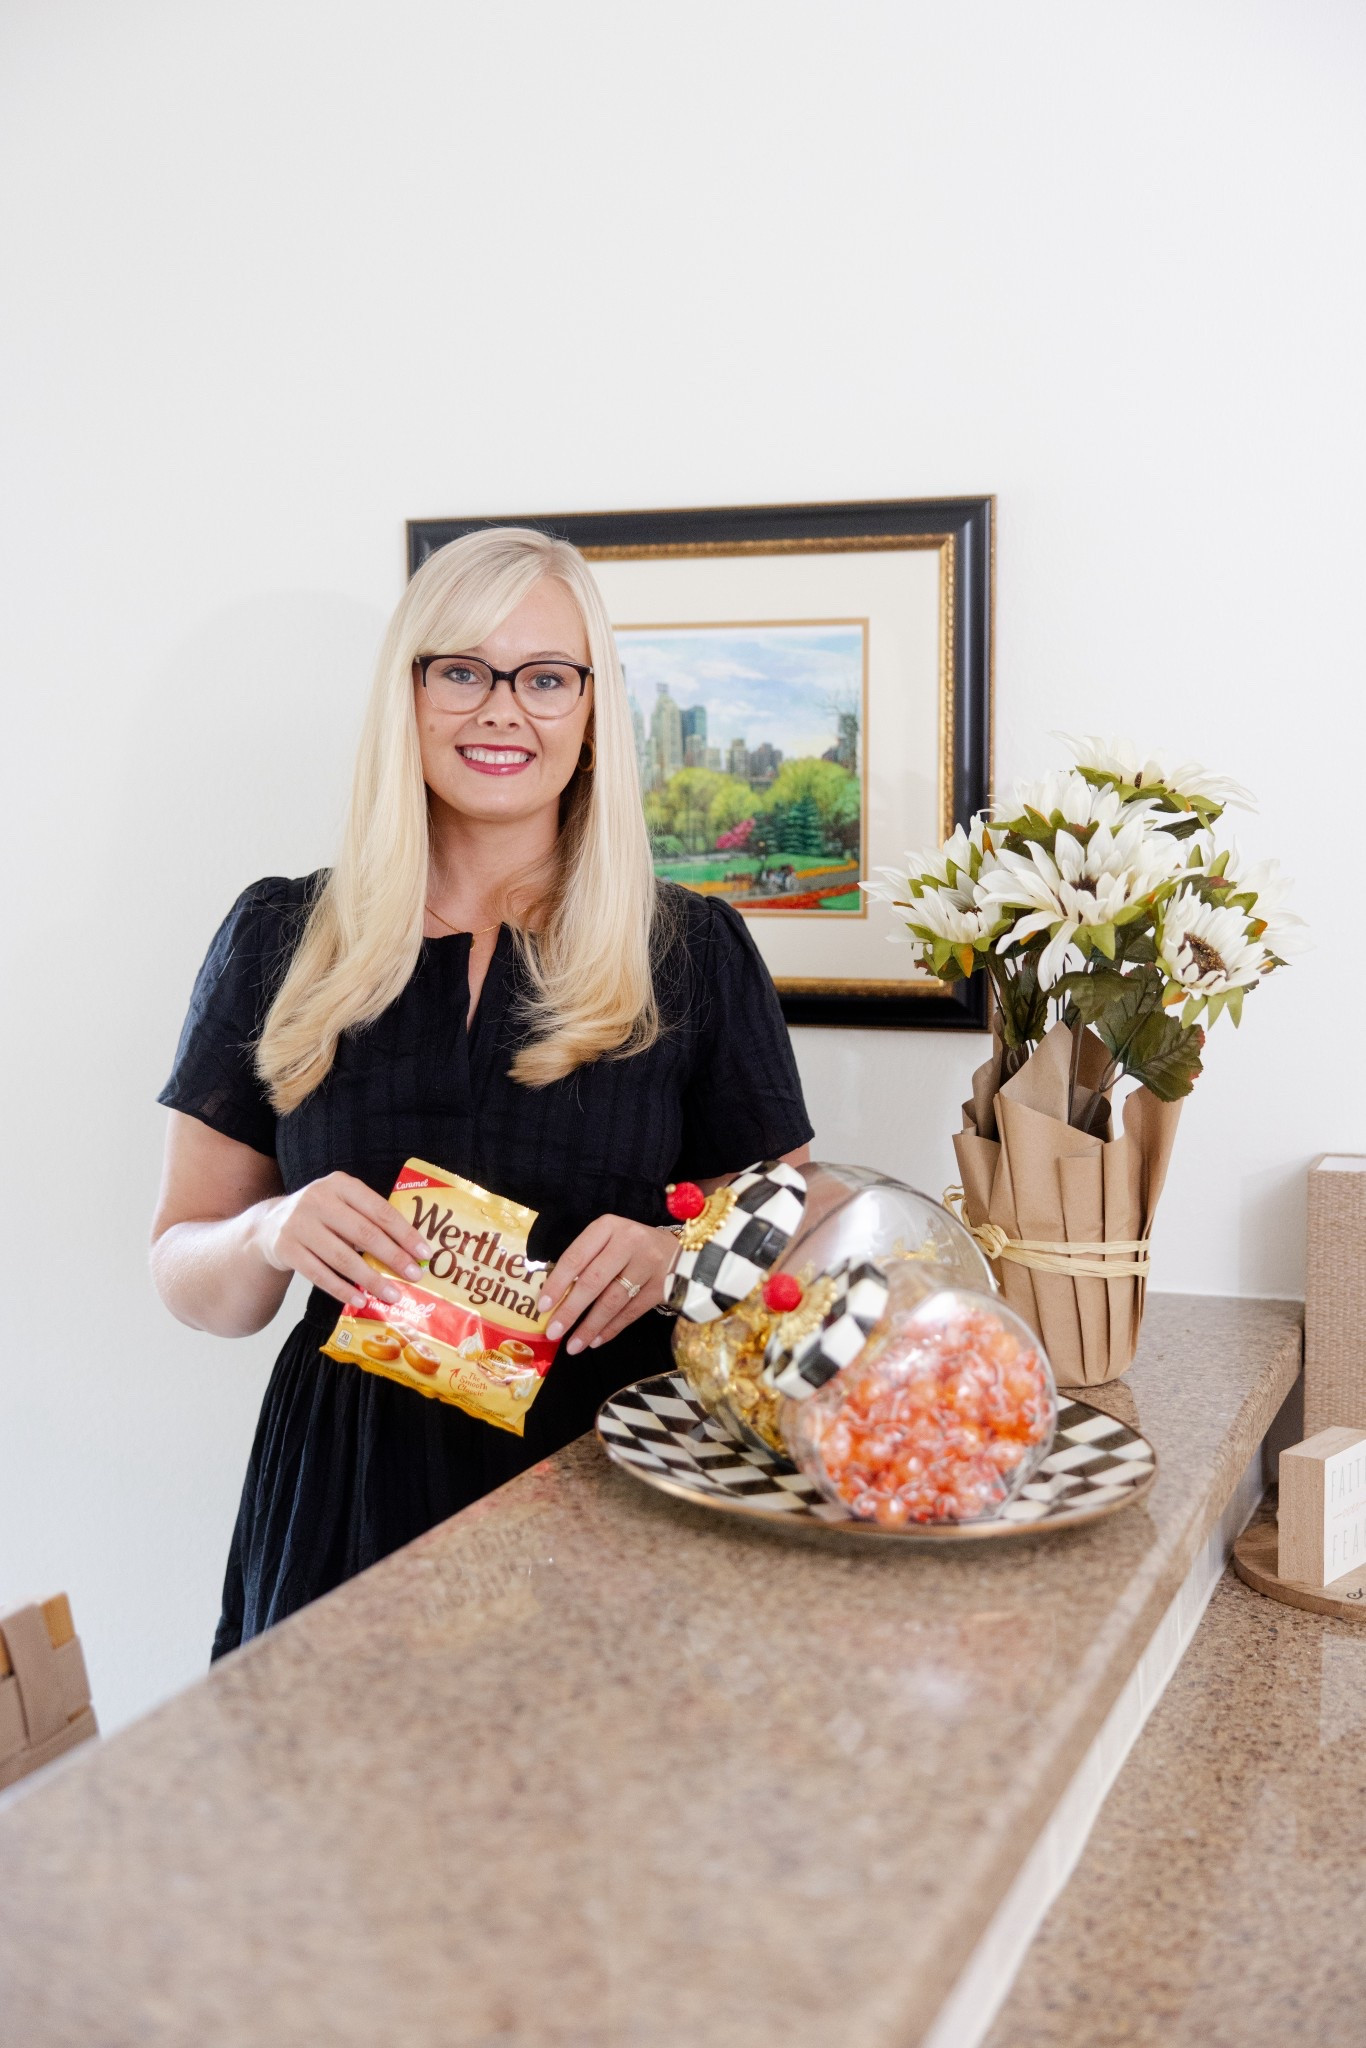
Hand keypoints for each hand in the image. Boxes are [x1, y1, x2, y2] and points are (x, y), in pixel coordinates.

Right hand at [253, 1171, 434, 1308]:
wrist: (270, 1226)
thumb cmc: (321, 1217)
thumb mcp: (342, 1204)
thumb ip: (369, 1219)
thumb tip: (410, 1251)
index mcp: (340, 1185)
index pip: (379, 1210)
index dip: (405, 1233)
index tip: (424, 1252)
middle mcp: (318, 1200)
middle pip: (364, 1233)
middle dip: (393, 1257)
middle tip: (414, 1275)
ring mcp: (299, 1224)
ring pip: (342, 1258)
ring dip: (371, 1280)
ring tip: (392, 1295)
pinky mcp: (286, 1249)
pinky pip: (320, 1274)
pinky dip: (342, 1289)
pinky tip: (360, 1300)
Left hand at [538, 1215, 677, 1353]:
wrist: (681, 1252)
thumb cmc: (631, 1246)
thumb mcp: (607, 1240)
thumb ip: (585, 1261)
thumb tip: (554, 1298)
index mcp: (608, 1227)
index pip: (576, 1257)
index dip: (558, 1283)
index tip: (543, 1306)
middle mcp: (629, 1242)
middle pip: (594, 1280)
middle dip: (570, 1310)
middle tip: (553, 1332)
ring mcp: (647, 1265)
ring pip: (613, 1300)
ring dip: (590, 1326)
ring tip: (573, 1346)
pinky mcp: (661, 1287)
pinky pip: (631, 1312)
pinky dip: (611, 1329)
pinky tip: (596, 1340)